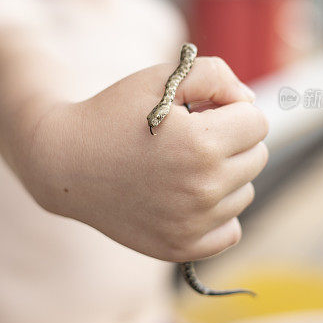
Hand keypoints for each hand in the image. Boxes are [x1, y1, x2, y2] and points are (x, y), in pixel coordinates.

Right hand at [36, 57, 268, 261]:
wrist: (66, 164)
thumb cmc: (114, 115)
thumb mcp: (161, 78)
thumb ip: (215, 75)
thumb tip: (250, 103)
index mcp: (200, 144)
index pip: (257, 121)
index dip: (230, 109)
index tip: (202, 112)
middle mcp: (202, 188)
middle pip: (257, 156)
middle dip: (232, 140)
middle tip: (190, 136)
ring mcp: (192, 224)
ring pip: (246, 192)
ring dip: (226, 175)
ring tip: (183, 165)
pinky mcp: (181, 247)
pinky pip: (231, 230)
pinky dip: (218, 213)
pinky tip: (188, 196)